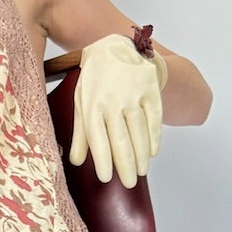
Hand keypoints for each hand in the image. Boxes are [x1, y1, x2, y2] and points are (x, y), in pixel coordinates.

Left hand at [68, 33, 165, 186]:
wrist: (117, 47)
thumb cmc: (96, 80)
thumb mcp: (82, 101)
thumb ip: (80, 132)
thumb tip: (76, 162)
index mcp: (91, 104)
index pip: (97, 139)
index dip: (103, 160)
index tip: (107, 178)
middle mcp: (112, 100)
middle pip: (121, 139)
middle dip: (125, 165)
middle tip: (129, 184)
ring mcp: (133, 94)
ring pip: (139, 131)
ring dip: (142, 155)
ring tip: (141, 171)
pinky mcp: (150, 89)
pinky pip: (155, 118)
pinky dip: (155, 137)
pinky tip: (153, 152)